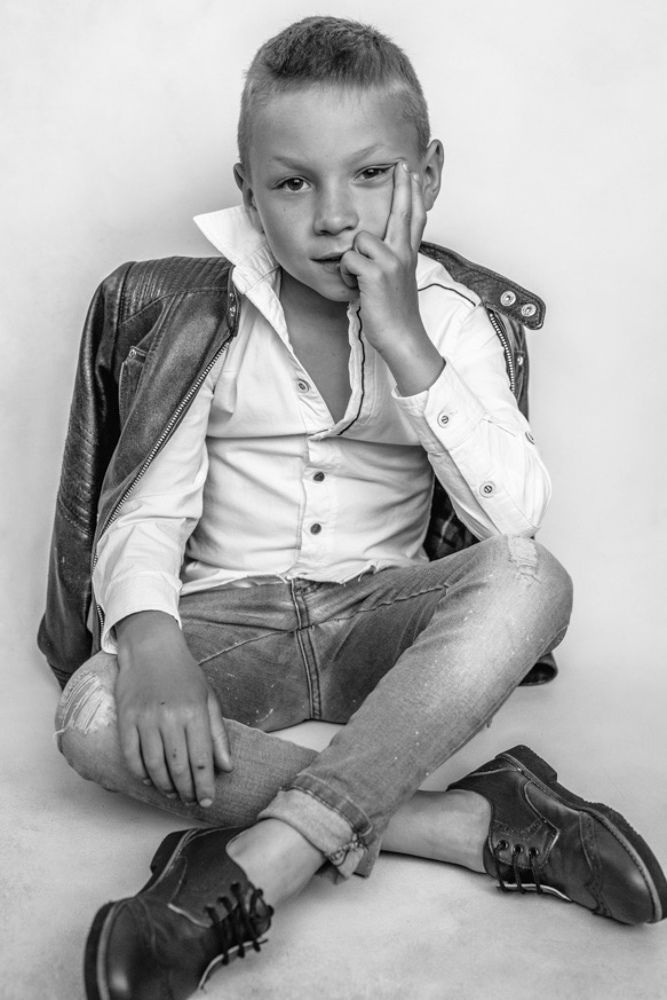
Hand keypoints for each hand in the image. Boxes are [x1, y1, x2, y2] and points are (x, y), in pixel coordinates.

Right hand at [115, 611, 231, 807]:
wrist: (151, 648)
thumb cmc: (184, 674)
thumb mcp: (208, 698)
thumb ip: (218, 734)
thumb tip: (226, 767)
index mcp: (195, 712)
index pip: (202, 760)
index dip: (206, 785)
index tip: (208, 801)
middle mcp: (170, 717)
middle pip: (179, 767)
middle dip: (186, 791)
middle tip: (190, 802)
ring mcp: (146, 719)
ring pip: (155, 765)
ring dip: (164, 785)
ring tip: (172, 793)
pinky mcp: (126, 719)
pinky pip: (132, 755)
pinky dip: (141, 773)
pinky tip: (150, 779)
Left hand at [339, 161, 443, 394]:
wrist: (402, 336)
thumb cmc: (394, 313)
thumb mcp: (396, 281)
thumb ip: (390, 261)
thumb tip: (373, 248)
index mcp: (407, 255)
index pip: (414, 218)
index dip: (413, 195)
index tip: (411, 173)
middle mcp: (403, 254)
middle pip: (402, 212)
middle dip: (402, 187)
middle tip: (401, 165)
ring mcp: (391, 262)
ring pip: (359, 240)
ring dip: (352, 261)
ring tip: (360, 281)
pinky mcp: (375, 273)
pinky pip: (348, 260)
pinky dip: (346, 276)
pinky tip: (357, 290)